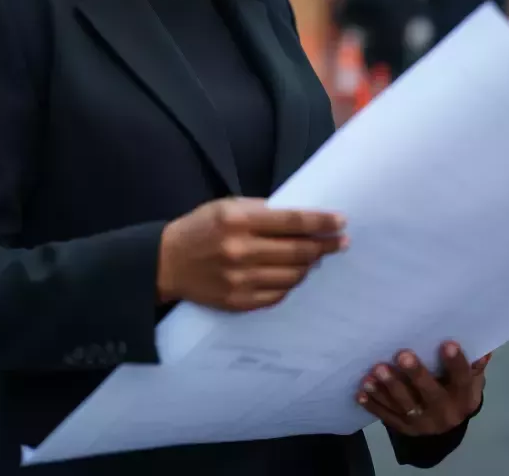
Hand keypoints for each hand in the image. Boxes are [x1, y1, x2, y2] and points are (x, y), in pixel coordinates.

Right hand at [157, 197, 347, 311]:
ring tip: (315, 256)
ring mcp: (241, 279)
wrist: (167, 262)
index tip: (341, 221)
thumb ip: (260, 210)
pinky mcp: (239, 301)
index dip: (320, 221)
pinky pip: (278, 295)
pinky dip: (290, 283)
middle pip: (298, 251)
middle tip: (340, 242)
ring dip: (309, 265)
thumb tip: (300, 218)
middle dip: (324, 245)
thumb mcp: (225, 206)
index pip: (291, 221)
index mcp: (237, 220)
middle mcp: (241, 250)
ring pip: (293, 275)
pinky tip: (292, 273)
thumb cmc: (200, 228)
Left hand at [357, 343, 489, 435]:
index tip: (447, 343)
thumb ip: (473, 363)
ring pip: (405, 405)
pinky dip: (374, 404)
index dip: (456, 363)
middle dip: (416, 375)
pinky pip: (387, 416)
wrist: (446, 424)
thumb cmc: (456, 389)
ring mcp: (423, 423)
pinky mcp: (405, 428)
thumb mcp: (470, 379)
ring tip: (375, 370)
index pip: (463, 380)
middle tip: (401, 355)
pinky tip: (361, 391)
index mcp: (464, 398)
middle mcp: (445, 413)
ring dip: (388, 388)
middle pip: (431, 394)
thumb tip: (482, 346)